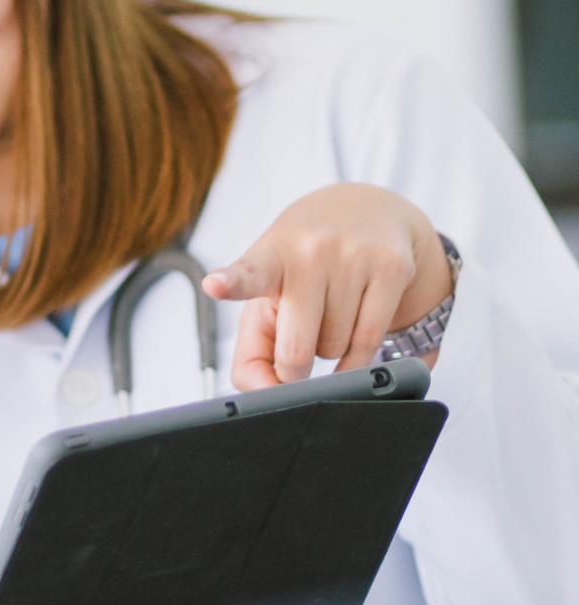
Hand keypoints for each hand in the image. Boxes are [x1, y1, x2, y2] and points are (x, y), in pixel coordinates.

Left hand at [202, 184, 452, 389]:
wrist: (364, 210)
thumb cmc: (303, 265)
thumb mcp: (268, 292)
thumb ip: (253, 349)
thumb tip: (265, 393)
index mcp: (268, 257)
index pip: (247, 273)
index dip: (230, 283)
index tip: (215, 285)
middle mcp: (308, 251)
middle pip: (295, 350)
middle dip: (294, 369)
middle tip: (296, 354)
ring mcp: (351, 256)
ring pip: (335, 349)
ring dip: (330, 353)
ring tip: (329, 320)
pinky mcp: (390, 267)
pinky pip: (369, 342)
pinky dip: (358, 359)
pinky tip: (352, 340)